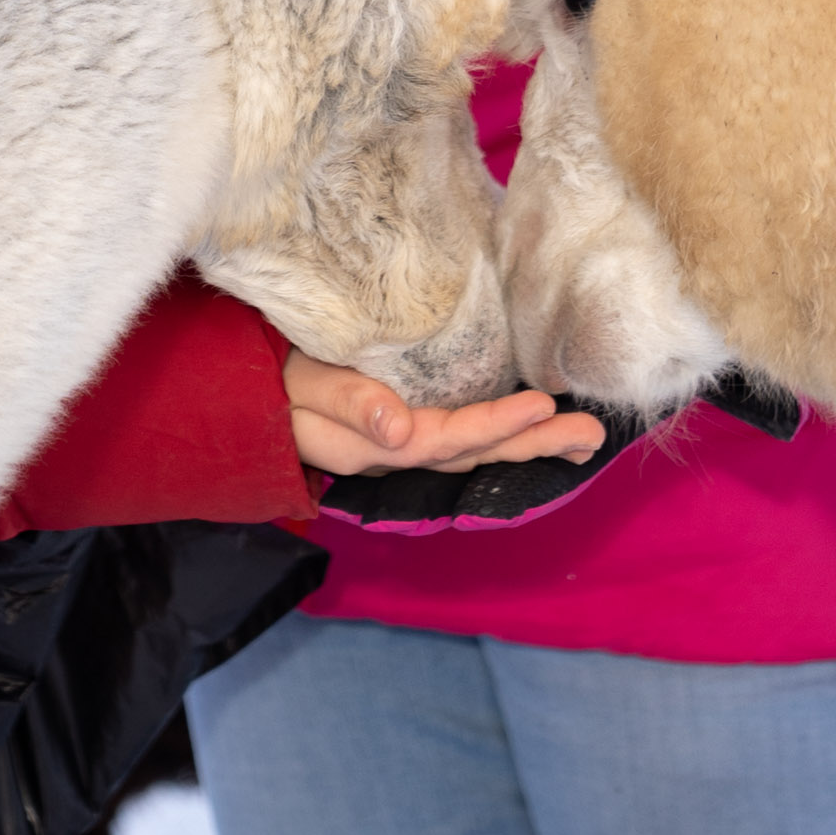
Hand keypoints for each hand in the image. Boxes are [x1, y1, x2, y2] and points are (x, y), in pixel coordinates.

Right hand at [284, 350, 607, 477]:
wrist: (244, 391)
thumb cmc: (271, 382)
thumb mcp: (298, 387)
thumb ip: (345, 403)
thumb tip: (399, 429)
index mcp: (374, 443)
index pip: (444, 438)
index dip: (493, 423)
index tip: (541, 404)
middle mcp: (398, 450)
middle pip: (475, 452)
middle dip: (533, 443)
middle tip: (591, 433)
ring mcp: (406, 442)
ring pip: (476, 448)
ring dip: (530, 442)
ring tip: (582, 437)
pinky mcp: (409, 426)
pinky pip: (466, 436)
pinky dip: (505, 433)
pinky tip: (538, 426)